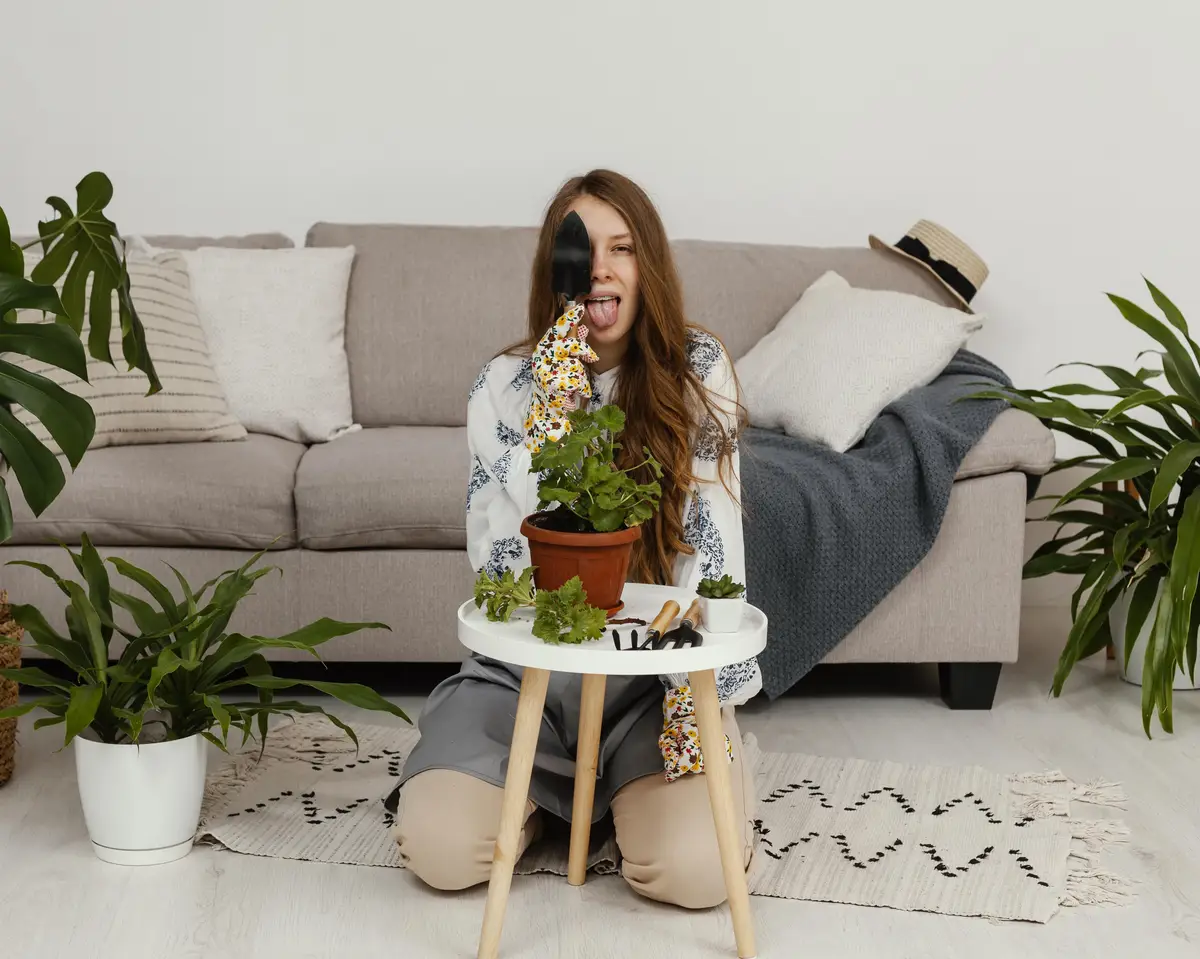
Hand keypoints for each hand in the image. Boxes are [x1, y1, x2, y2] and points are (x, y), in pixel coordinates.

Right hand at [526, 304, 599, 452]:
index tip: (578, 306)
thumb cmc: (558, 386)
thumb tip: (582, 327)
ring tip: (574, 386)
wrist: (548, 413)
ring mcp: (546, 372)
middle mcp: (541, 358)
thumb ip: (571, 346)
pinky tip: (573, 396)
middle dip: (581, 351)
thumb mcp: (565, 362)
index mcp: (543, 349)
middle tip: (589, 356)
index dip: (568, 318)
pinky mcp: (553, 386)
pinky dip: (581, 389)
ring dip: (581, 377)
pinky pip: (578, 381)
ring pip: (576, 366)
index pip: (556, 329)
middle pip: (569, 345)